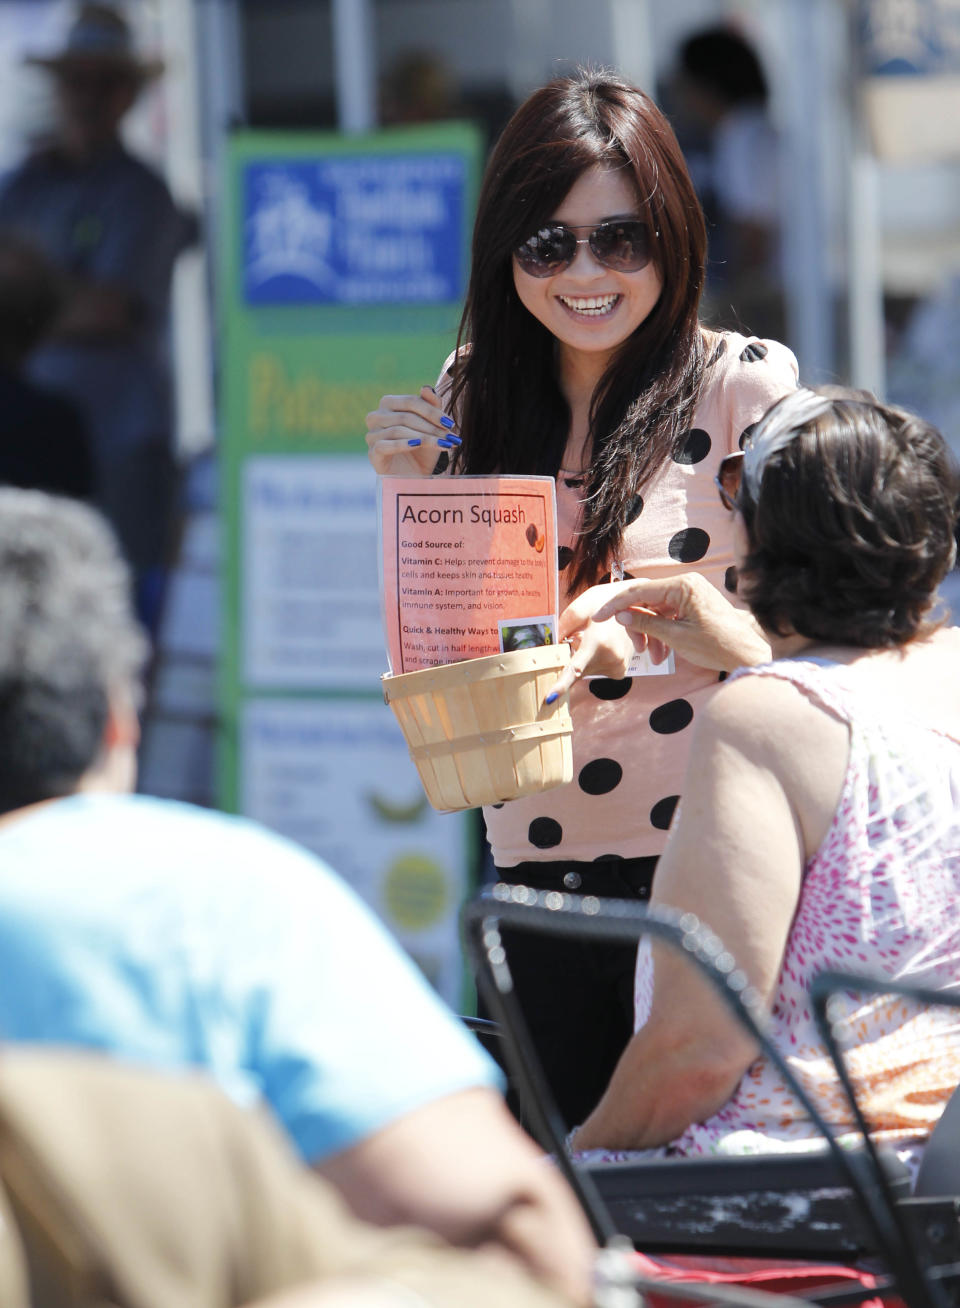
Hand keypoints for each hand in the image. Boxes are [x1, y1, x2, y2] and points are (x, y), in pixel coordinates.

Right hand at [365, 386, 460, 475]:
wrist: (415, 477)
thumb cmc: (422, 449)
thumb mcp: (432, 426)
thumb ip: (431, 405)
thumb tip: (426, 387)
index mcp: (389, 404)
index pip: (410, 401)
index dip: (431, 411)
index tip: (449, 423)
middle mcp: (376, 417)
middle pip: (404, 416)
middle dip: (430, 426)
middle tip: (449, 436)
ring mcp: (372, 435)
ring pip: (398, 430)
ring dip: (424, 437)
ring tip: (442, 445)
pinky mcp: (373, 453)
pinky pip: (385, 445)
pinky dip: (403, 444)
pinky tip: (417, 445)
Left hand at [545, 602, 638, 701]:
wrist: (634, 606)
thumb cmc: (604, 604)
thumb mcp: (581, 608)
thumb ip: (563, 626)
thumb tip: (551, 646)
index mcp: (598, 642)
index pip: (575, 669)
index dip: (562, 685)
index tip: (551, 698)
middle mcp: (611, 659)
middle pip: (577, 670)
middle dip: (572, 657)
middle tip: (581, 636)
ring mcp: (618, 667)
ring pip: (586, 670)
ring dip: (584, 658)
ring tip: (598, 637)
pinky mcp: (620, 672)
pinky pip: (595, 670)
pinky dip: (593, 661)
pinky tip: (602, 646)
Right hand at [561, 574, 770, 673]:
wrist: (749, 654)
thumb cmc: (717, 645)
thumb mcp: (676, 638)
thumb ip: (646, 624)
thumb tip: (620, 615)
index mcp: (682, 586)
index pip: (639, 591)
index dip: (616, 605)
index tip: (599, 617)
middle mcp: (686, 584)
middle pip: (647, 600)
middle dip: (638, 625)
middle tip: (636, 649)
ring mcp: (691, 593)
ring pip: (657, 610)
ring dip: (650, 634)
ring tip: (653, 658)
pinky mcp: (695, 604)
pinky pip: (669, 615)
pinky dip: (662, 633)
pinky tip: (662, 654)